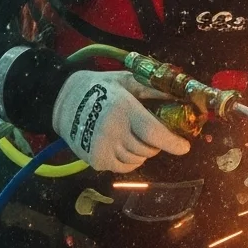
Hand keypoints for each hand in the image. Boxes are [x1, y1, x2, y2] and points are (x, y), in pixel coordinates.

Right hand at [52, 69, 191, 173]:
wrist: (62, 99)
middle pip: (148, 149)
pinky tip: (123, 145)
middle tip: (151, 132)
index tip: (185, 147)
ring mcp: (103, 148)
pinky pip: (124, 167)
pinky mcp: (96, 160)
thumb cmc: (100, 87)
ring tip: (133, 135)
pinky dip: (130, 160)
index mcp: (123, 109)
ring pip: (138, 160)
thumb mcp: (127, 80)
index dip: (173, 143)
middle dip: (156, 143)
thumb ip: (154, 90)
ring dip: (142, 151)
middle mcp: (113, 131)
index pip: (154, 133)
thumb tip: (181, 98)